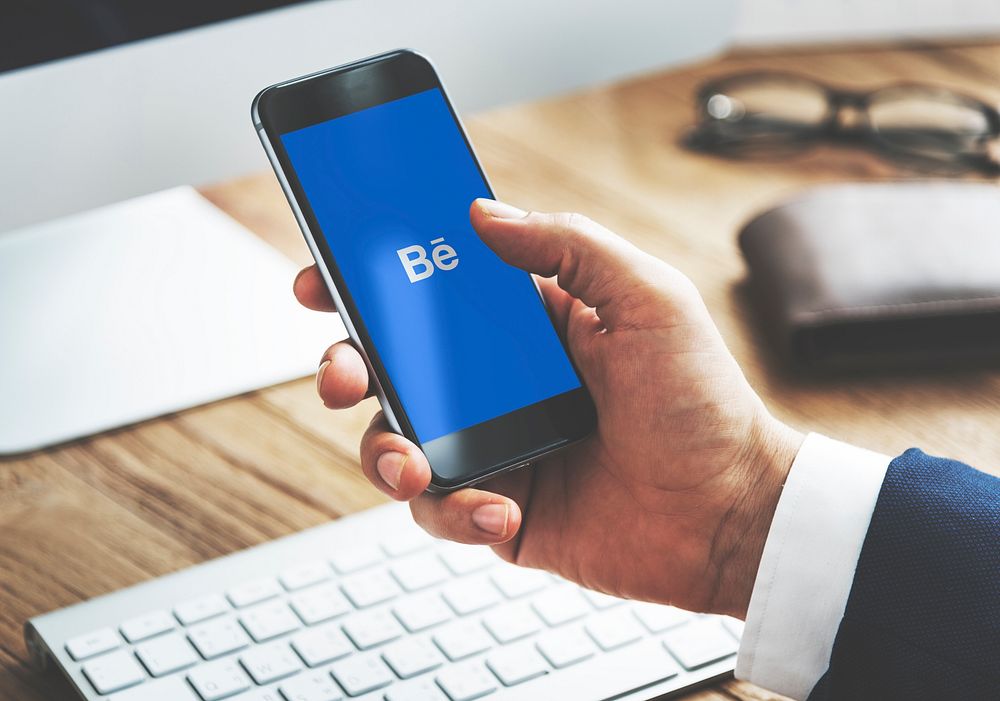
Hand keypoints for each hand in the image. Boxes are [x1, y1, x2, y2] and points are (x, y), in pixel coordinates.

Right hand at [294, 199, 802, 618]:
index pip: (431, 292)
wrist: (730, 513)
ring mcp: (495, 446)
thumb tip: (482, 215)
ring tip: (415, 465)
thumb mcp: (648, 298)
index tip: (325, 278)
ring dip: (386, 451)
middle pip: (393, 366)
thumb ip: (568, 245)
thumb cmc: (703, 402)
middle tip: (345, 374)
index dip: (370, 283)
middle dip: (349, 366)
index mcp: (527, 324)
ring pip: (398, 440)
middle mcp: (499, 383)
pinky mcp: (499, 508)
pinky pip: (441, 509)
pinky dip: (457, 512)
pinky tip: (503, 510)